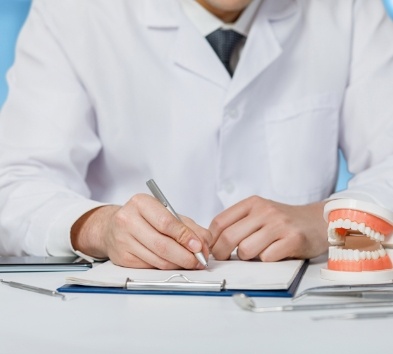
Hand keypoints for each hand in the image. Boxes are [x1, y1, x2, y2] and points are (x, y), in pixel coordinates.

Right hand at [71, 194, 210, 268]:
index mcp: (141, 203)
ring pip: (158, 259)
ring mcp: (123, 240)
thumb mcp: (166, 213)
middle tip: (199, 260)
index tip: (199, 246)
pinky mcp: (122, 258)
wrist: (112, 226)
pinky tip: (174, 263)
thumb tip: (205, 243)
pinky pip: (151, 267)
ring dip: (179, 264)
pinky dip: (166, 267)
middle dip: (185, 256)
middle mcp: (128, 220)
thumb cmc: (144, 218)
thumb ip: (188, 226)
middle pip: (162, 245)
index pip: (166, 223)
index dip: (185, 236)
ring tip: (191, 262)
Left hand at [209, 196, 328, 260]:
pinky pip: (267, 258)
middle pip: (229, 237)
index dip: (212, 240)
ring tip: (256, 254)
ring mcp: (279, 224)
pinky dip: (266, 261)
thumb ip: (239, 223)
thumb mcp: (259, 213)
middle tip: (226, 260)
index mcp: (252, 203)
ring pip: (246, 250)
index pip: (220, 222)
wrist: (317, 221)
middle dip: (222, 254)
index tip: (212, 250)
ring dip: (247, 258)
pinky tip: (273, 254)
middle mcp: (264, 211)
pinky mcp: (293, 239)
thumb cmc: (283, 221)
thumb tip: (214, 243)